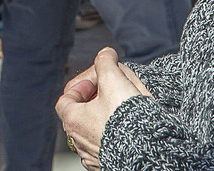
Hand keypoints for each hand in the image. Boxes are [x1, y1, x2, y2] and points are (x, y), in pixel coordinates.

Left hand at [56, 47, 151, 169]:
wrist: (146, 150)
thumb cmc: (126, 119)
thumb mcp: (113, 79)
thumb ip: (106, 62)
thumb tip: (105, 54)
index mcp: (73, 120)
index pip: (67, 98)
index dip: (82, 83)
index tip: (98, 79)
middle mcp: (79, 140)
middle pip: (82, 112)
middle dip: (98, 97)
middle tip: (114, 90)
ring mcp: (94, 154)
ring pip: (96, 128)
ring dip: (108, 114)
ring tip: (125, 106)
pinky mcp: (109, 162)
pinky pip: (109, 144)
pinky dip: (116, 132)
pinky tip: (130, 125)